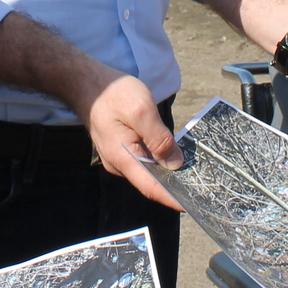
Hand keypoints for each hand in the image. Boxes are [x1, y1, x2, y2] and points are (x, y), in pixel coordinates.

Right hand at [77, 70, 185, 211]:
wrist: (86, 83)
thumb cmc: (113, 93)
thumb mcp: (141, 110)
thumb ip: (159, 138)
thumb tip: (175, 163)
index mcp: (123, 158)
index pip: (151, 188)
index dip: (172, 198)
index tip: (192, 205)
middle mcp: (119, 164)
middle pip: (150, 182)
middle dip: (173, 186)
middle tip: (200, 186)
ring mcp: (118, 157)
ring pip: (146, 171)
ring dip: (167, 172)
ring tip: (191, 172)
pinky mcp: (120, 148)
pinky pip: (142, 160)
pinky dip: (158, 160)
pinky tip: (172, 154)